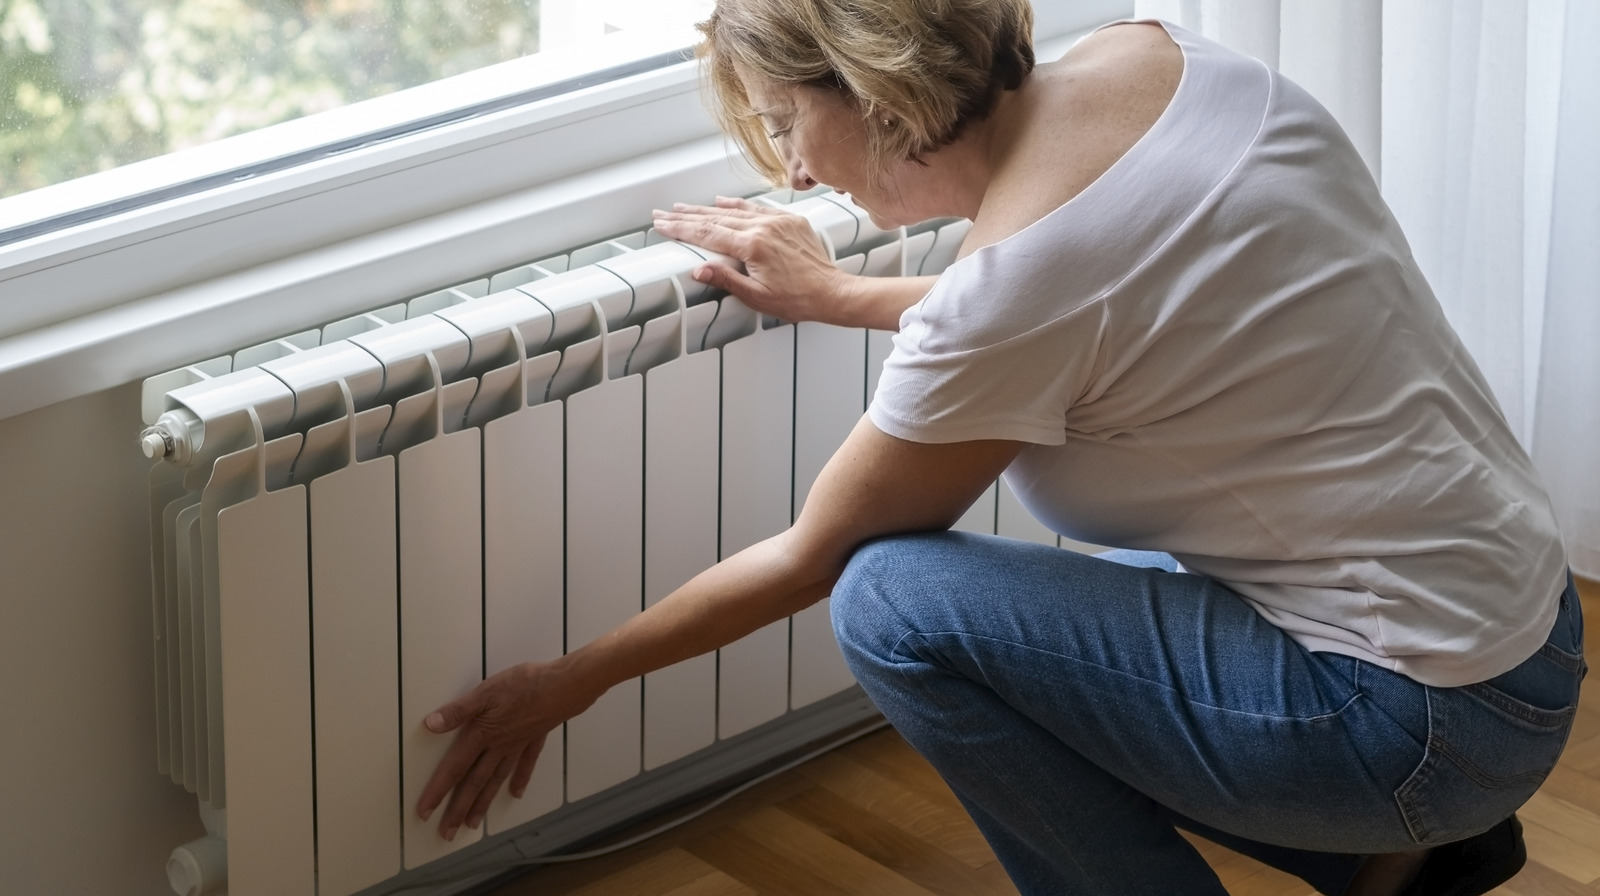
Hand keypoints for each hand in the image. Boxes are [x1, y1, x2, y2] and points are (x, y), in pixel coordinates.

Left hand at [416, 660, 592, 838]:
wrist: (564, 687)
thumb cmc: (524, 685)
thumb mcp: (485, 692)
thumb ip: (458, 711)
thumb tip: (431, 725)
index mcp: (482, 735)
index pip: (455, 768)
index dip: (438, 791)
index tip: (424, 813)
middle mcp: (498, 747)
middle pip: (474, 782)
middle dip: (459, 809)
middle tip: (447, 833)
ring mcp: (518, 746)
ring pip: (496, 779)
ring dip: (483, 802)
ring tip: (473, 824)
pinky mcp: (535, 739)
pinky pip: (525, 764)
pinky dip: (520, 779)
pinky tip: (516, 793)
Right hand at [652, 196, 856, 323]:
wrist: (831, 292)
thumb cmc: (797, 300)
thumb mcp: (757, 297)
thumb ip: (726, 280)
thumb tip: (699, 270)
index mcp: (753, 247)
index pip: (708, 234)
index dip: (681, 229)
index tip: (662, 224)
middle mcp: (764, 228)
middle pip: (716, 219)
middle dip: (686, 216)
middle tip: (664, 213)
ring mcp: (778, 222)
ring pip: (735, 211)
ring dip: (708, 208)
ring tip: (685, 207)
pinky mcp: (790, 221)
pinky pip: (758, 208)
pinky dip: (738, 205)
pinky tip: (724, 202)